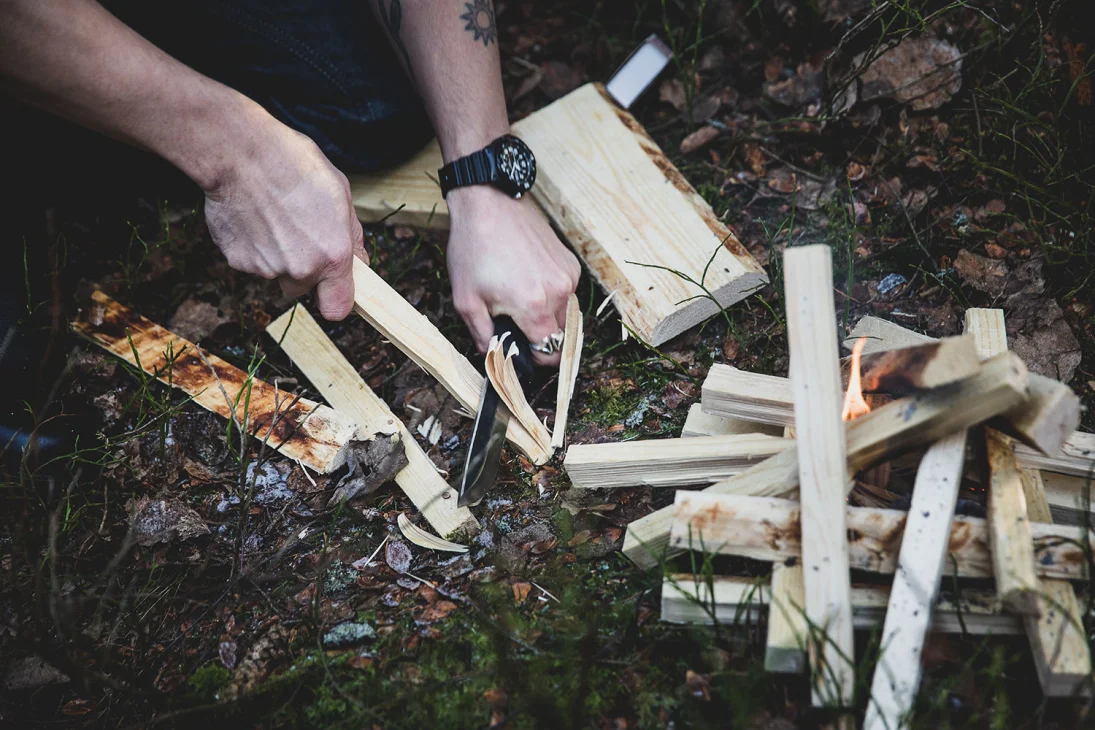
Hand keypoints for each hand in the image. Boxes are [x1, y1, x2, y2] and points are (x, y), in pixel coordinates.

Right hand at [202, 116, 364, 320]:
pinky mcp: (237, 261)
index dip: (335, 299)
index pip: (337, 309)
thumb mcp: (341, 194)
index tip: (333, 288)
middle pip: (302, 289)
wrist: (241, 153)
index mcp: (332, 256)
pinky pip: (251, 263)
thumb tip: (358, 262)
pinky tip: (253, 217)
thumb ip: (351, 237)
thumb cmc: (294, 166)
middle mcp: (300, 269)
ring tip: (273, 218)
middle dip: (302, 270)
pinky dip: (253, 247)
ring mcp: (266, 268)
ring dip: (277, 256)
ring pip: (275, 274)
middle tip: (297, 234)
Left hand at [445, 186, 579, 365]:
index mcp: (534, 307)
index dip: (534, 359)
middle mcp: (559, 293)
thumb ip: (483, 338)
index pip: (550, 354)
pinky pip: (566, 294)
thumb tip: (494, 358)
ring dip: (547, 317)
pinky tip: (528, 280)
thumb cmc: (474, 250)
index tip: (521, 352)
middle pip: (560, 337)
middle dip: (540, 338)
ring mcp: (568, 277)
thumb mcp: (466, 301)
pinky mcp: (571, 263)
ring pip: (565, 316)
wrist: (489, 204)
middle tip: (515, 324)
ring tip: (520, 298)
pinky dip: (551, 296)